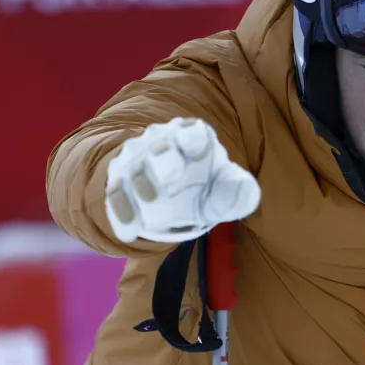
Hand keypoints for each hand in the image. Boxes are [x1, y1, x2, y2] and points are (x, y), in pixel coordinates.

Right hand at [104, 117, 260, 242]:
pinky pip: (116, 196)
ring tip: (154, 214)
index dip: (192, 135)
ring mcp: (135, 162)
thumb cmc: (203, 184)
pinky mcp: (118, 183)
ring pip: (134, 172)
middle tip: (173, 177)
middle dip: (164, 160)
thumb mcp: (222, 190)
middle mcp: (160, 144)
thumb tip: (248, 191)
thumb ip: (237, 191)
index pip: (191, 132)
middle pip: (160, 149)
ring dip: (143, 191)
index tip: (197, 142)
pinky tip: (130, 231)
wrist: (169, 194)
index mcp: (191, 138)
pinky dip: (122, 213)